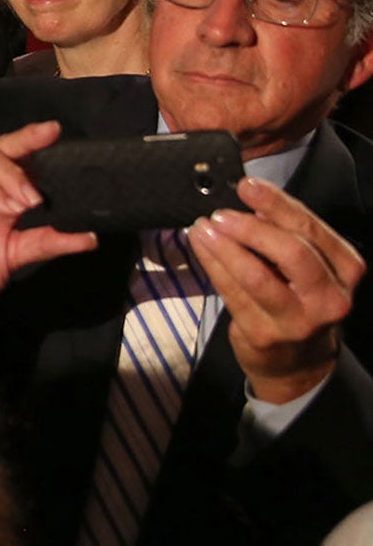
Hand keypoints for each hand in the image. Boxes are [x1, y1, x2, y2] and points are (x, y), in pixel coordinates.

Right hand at [0, 121, 96, 302]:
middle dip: (24, 140)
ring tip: (31, 199)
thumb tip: (90, 238)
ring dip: (11, 174)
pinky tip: (8, 209)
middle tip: (49, 138)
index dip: (32, 139)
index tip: (57, 131)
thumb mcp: (17, 255)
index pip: (13, 155)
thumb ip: (48, 242)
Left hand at [189, 176, 361, 401]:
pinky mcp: (264, 333)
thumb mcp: (307, 267)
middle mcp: (328, 297)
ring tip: (202, 227)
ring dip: (224, 246)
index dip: (277, 204)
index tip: (248, 185)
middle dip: (251, 228)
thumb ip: (286, 235)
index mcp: (345, 269)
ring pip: (257, 275)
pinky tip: (200, 247)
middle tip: (220, 213)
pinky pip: (232, 293)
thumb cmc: (298, 300)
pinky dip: (212, 265)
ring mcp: (297, 320)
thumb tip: (250, 202)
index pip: (311, 229)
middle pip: (290, 252)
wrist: (297, 360)